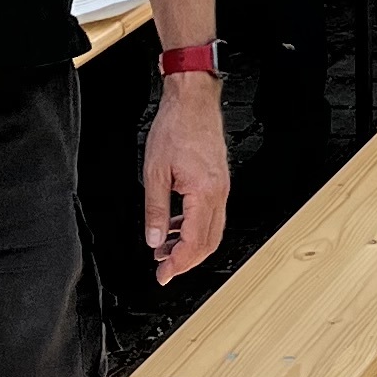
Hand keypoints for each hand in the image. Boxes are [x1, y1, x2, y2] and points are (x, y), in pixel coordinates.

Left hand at [142, 79, 229, 284]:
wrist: (193, 101)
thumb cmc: (176, 127)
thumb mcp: (155, 172)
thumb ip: (155, 211)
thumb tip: (154, 240)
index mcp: (204, 193)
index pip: (194, 243)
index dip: (178, 264)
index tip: (162, 275)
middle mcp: (219, 193)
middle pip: (209, 242)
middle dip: (186, 261)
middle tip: (164, 269)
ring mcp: (222, 187)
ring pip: (212, 231)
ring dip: (190, 245)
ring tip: (164, 249)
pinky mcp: (219, 181)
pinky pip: (211, 215)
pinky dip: (195, 228)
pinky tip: (176, 227)